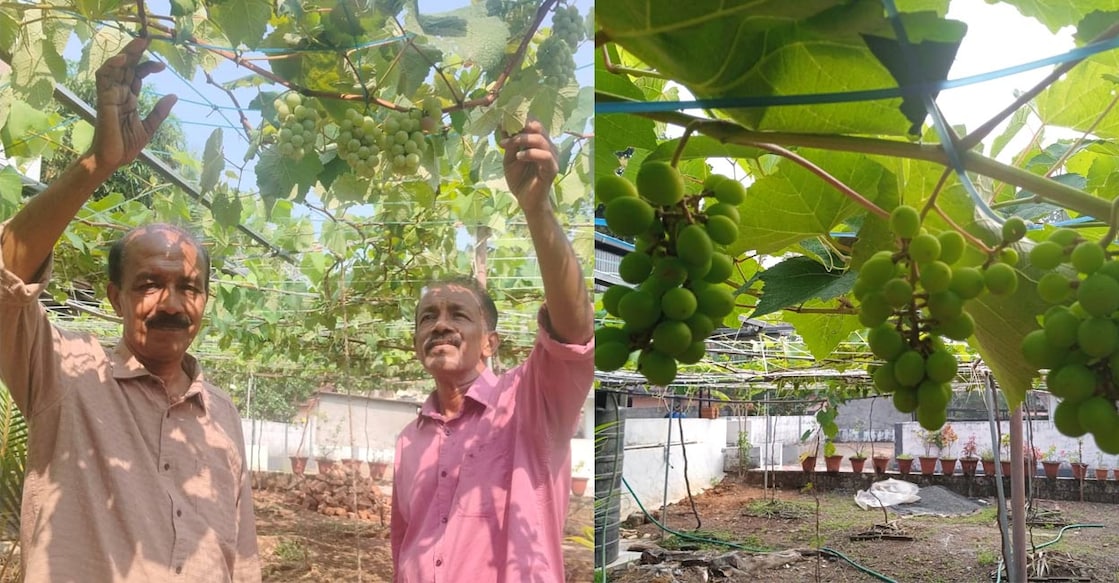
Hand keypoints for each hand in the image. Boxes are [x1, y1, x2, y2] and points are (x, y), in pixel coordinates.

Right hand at [90, 37, 176, 171]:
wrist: (112, 160)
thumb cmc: (126, 146)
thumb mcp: (149, 127)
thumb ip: (160, 111)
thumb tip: (174, 95)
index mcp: (129, 99)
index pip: (137, 75)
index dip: (147, 66)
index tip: (163, 65)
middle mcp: (119, 94)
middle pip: (126, 67)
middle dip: (136, 52)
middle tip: (149, 40)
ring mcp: (110, 95)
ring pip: (115, 67)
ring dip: (126, 54)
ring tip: (139, 42)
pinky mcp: (104, 100)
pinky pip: (104, 78)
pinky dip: (111, 66)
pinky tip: (123, 59)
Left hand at [499, 119, 557, 214]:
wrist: (526, 200)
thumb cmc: (519, 179)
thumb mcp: (510, 158)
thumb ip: (510, 143)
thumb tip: (503, 125)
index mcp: (539, 142)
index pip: (533, 123)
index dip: (520, 120)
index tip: (504, 122)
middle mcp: (548, 146)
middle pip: (537, 127)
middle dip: (520, 128)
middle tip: (506, 134)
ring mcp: (552, 157)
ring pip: (540, 139)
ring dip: (522, 139)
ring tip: (509, 145)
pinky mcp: (552, 168)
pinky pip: (545, 156)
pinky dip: (530, 153)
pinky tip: (519, 157)